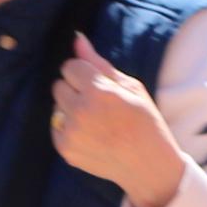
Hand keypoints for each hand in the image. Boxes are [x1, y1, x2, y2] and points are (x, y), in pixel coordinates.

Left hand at [51, 37, 188, 206]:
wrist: (151, 168)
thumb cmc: (146, 124)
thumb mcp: (133, 89)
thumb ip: (100, 64)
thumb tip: (77, 38)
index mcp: (99, 92)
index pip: (70, 67)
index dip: (85, 76)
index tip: (101, 89)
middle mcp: (81, 111)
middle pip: (59, 85)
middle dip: (76, 92)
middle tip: (100, 108)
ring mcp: (71, 131)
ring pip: (56, 105)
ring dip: (71, 110)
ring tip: (97, 124)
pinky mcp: (65, 148)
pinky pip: (56, 126)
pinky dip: (69, 129)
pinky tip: (91, 137)